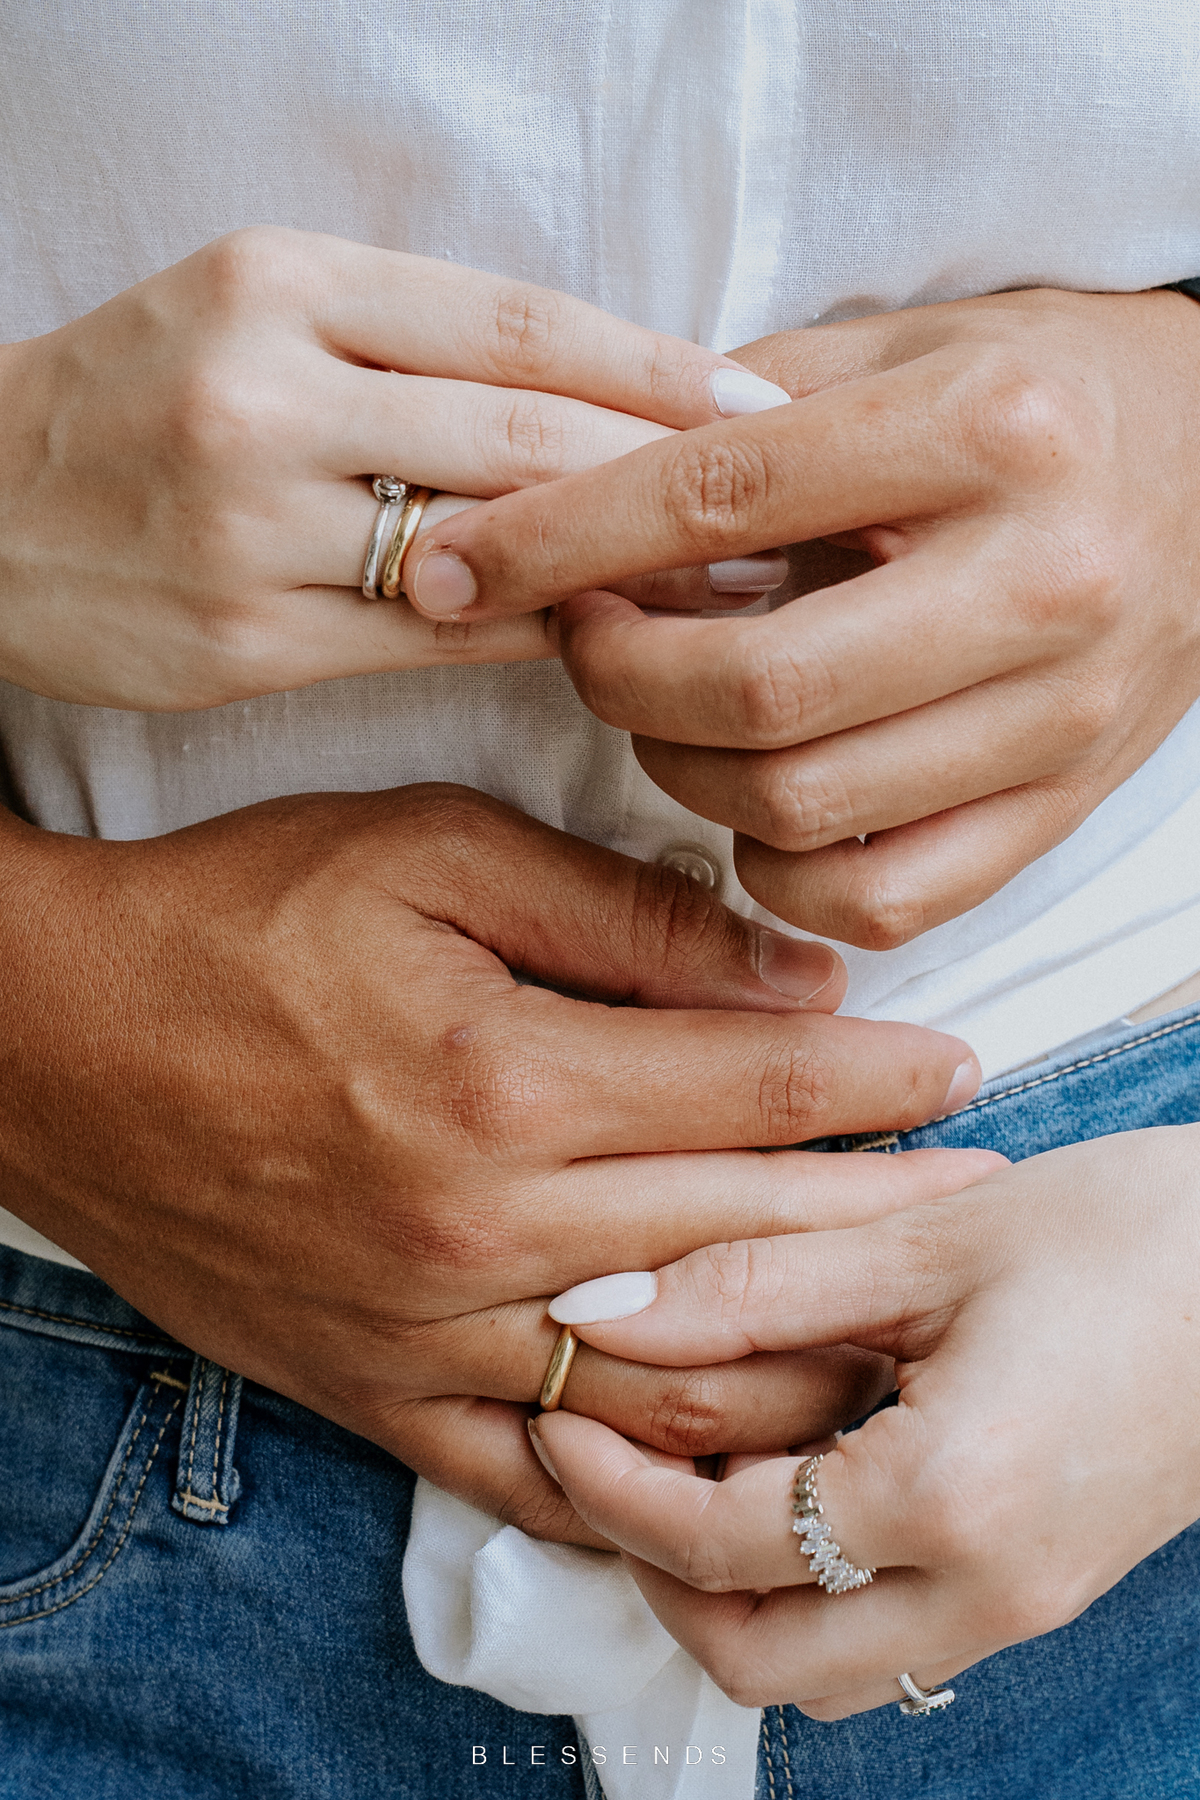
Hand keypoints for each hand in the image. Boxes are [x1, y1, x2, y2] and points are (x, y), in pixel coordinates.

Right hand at [0, 226, 781, 708]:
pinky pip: (429, 642)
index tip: (761, 402)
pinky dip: (530, 636)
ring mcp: (250, 529)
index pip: (517, 324)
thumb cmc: (147, 398)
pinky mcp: (242, 643)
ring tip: (726, 579)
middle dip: (670, 475)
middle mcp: (264, 398)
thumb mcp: (263, 316)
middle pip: (522, 435)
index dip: (656, 367)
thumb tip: (607, 400)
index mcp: (280, 286)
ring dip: (621, 568)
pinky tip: (603, 634)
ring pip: (485, 552)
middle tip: (783, 505)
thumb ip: (420, 350)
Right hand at [0, 786, 990, 1541]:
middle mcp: (478, 1228)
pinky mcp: (373, 1392)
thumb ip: (620, 916)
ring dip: (796, 1354)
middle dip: (876, 1212)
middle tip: (968, 1191)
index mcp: (501, 1078)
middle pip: (737, 1239)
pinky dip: (643, 1470)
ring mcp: (426, 1333)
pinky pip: (538, 1471)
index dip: (872, 1073)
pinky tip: (721, 1450)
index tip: (952, 1065)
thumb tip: (786, 966)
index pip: (750, 1087)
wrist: (59, 1040)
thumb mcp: (430, 855)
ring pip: (665, 1382)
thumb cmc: (240, 920)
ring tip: (886, 1323)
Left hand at [405, 288, 1199, 943]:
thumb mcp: (891, 348)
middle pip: (752, 690)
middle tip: (585, 640)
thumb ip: (733, 414)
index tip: (453, 563)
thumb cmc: (1027, 396)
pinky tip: (754, 805)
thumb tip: (555, 498)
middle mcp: (1038, 580)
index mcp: (986, 432)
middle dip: (614, 679)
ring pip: (799, 808)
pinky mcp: (1061, 809)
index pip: (715, 495)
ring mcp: (1060, 715)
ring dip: (681, 771)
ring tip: (668, 709)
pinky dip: (776, 871)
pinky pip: (877, 899)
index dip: (555, 540)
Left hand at [533, 1128, 1199, 1690]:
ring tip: (692, 1468)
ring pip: (823, 1672)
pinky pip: (887, 1636)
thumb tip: (598, 1311)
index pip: (716, 1545)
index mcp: (949, 1498)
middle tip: (610, 1461)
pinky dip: (806, 1589)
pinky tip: (789, 1477)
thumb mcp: (927, 1241)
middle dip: (654, 1577)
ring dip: (729, 1596)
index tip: (557, 1414)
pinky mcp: (1038, 1590)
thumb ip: (749, 1284)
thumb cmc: (1132, 1235)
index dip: (609, 1486)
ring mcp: (1019, 1608)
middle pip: (756, 1660)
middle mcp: (984, 1591)